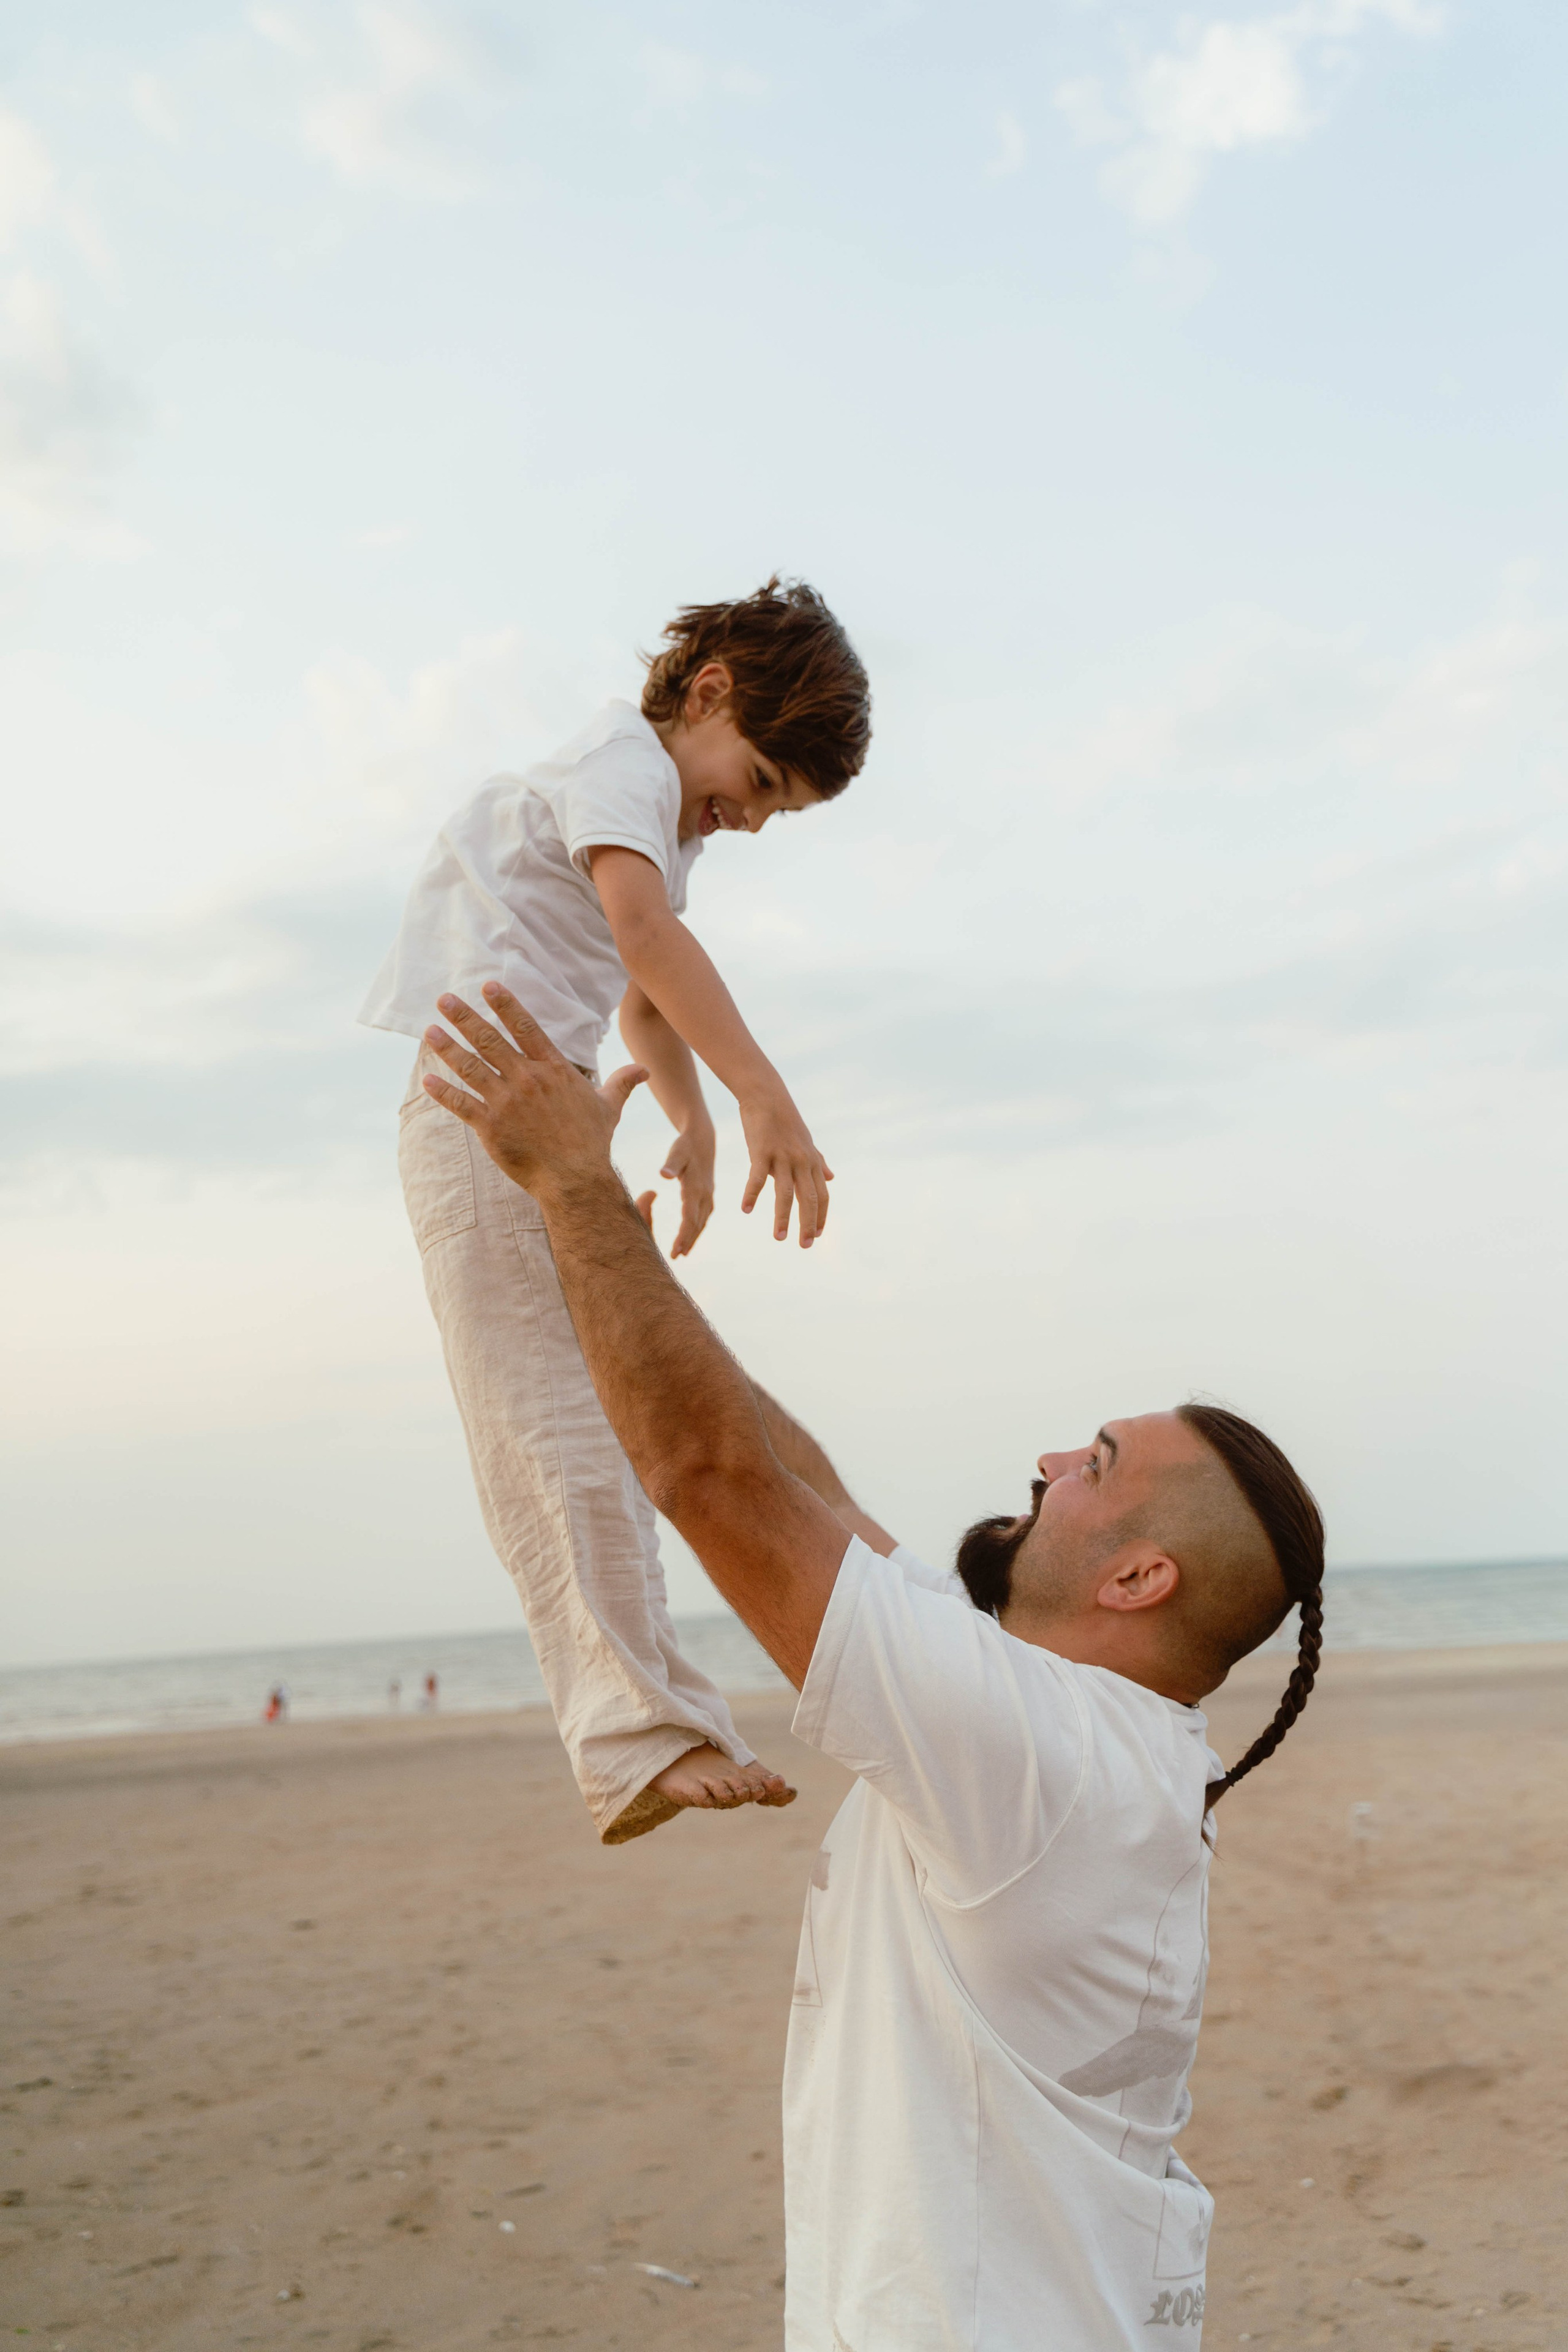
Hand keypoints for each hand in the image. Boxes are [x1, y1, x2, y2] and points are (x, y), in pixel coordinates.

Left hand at [422, 984, 646, 1195]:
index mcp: (553, 1070)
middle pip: (490, 1040)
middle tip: (444, 999)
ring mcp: (506, 1103)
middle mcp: (527, 1080)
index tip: (487, 986)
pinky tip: (426, 1079)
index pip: (526, 1028)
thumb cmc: (592, 1143)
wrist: (576, 1180)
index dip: (505, 1005)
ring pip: (470, 1067)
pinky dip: (442, 1091)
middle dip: (465, 1017)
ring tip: (430, 1031)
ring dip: (447, 1047)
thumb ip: (622, 1082)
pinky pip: (461, 1104)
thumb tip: (645, 1070)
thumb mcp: (609, 1107)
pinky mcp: (490, 1128)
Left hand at [659, 1123, 715, 1258]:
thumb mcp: (676, 1152)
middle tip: (675, 1258)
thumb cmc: (684, 1146)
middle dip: (686, 1241)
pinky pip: (703, 1217)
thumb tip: (663, 1175)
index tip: (674, 1251)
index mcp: (695, 1188)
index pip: (689, 1218)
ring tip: (683, 1253)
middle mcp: (704, 1194)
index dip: (683, 1236)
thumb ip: (670, 1164)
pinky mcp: (707, 1195)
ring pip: (701, 1222)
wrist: (702, 1139)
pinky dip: (697, 1229)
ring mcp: (708, 1195)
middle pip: (696, 1224)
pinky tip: (691, 1237)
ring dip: (693, 1238)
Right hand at [739, 1092, 833, 1247]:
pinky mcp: (762, 1150)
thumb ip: (819, 1162)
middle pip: (808, 1198)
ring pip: (785, 1193)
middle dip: (808, 1224)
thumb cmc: (785, 1121)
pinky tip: (746, 1210)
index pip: (822, 1195)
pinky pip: (757, 1177)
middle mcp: (801, 1161)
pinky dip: (752, 1194)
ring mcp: (782, 1156)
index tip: (818, 1235)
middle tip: (805, 1246)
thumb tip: (832, 1178)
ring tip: (779, 1238)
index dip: (821, 1216)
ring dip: (782, 1217)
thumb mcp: (807, 1143)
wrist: (767, 1095)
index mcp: (811, 1161)